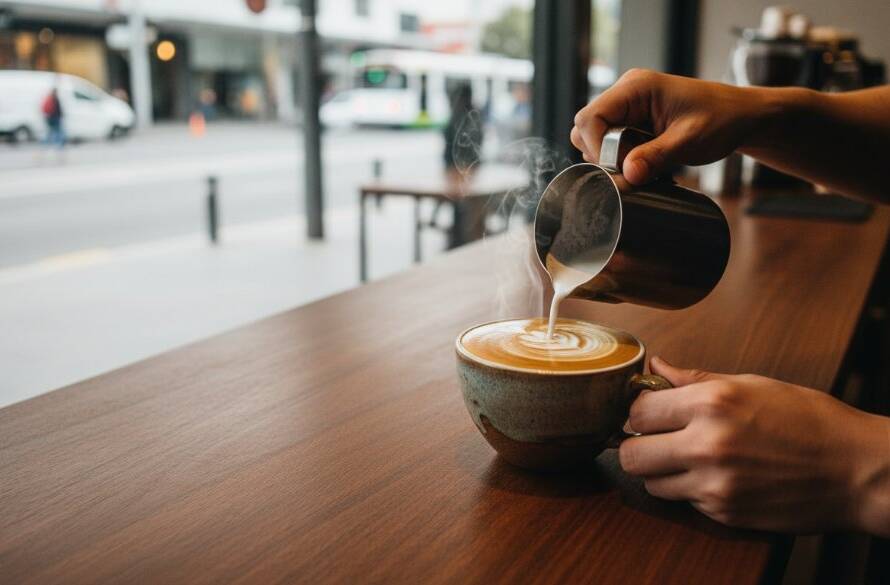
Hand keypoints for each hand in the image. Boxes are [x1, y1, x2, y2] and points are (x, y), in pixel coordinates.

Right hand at [571, 70, 774, 183]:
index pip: (590, 117)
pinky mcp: (630, 119)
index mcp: (636, 87)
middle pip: (585, 127)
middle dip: (602, 154)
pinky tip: (643, 160)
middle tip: (634, 166)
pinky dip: (620, 157)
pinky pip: (609, 141)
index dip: (596, 146)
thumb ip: (656, 156)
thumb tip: (626, 175)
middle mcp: (625, 92)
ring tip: (643, 162)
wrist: (740, 116)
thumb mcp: (690, 141)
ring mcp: (626, 106)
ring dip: (611, 157)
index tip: (617, 168)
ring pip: (594, 137)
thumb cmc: (721, 119)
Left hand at [619, 357, 889, 533]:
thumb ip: (695, 378)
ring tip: (686, 459)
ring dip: (660, 472)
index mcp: (710, 403)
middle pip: (631, 454)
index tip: (649, 412)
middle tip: (655, 439)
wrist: (855, 470)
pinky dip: (691, 490)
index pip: (637, 412)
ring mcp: (713, 484)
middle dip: (638, 445)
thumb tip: (656, 367)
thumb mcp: (751, 384)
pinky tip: (717, 476)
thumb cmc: (809, 419)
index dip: (640, 412)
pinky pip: (684, 501)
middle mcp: (706, 444)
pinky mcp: (724, 512)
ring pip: (651, 483)